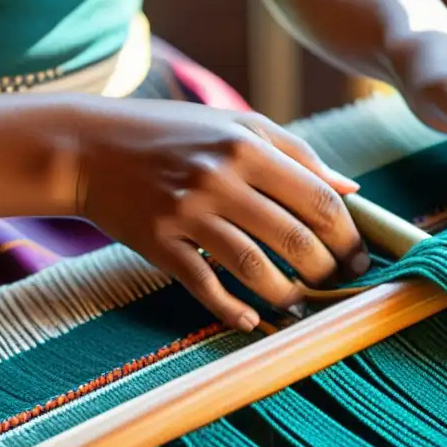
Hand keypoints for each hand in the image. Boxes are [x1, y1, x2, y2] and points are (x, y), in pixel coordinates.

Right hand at [74, 100, 367, 331]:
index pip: (318, 199)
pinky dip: (232, 310)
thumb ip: (295, 152)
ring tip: (299, 304)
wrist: (88, 146)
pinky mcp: (158, 243)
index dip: (348, 235)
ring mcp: (188, 213)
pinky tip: (250, 321)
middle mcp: (220, 178)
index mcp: (247, 146)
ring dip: (286, 295)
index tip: (359, 257)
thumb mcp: (235, 125)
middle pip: (294, 238)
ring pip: (255, 269)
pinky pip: (205, 286)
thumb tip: (349, 189)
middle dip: (326, 270)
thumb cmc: (170, 132)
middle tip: (334, 284)